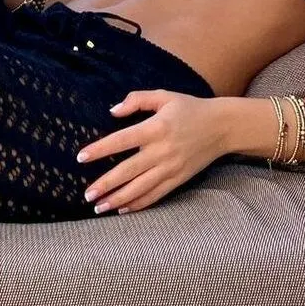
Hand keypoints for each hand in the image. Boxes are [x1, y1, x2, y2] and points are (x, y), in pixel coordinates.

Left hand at [76, 90, 223, 214]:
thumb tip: (113, 111)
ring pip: (140, 188)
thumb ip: (137, 100)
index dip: (100, 149)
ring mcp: (171, 168)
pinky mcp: (179, 179)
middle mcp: (162, 151)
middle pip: (128, 171)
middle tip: (87, 195)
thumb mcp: (164, 96)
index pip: (122, 140)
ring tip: (99, 207)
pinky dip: (138, 204)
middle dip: (105, 184)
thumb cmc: (190, 108)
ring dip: (118, 200)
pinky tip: (122, 209)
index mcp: (156, 128)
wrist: (222, 127)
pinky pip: (155, 195)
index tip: (81, 157)